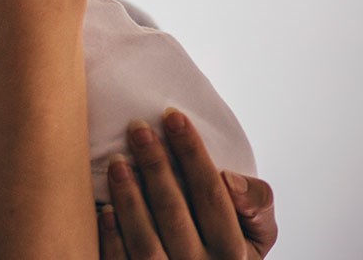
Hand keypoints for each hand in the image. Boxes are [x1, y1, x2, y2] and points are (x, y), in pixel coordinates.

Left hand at [98, 109, 276, 258]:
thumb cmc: (228, 249)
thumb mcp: (258, 232)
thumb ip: (257, 203)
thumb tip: (227, 178)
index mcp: (235, 254)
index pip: (212, 195)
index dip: (192, 154)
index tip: (173, 116)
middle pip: (174, 212)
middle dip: (155, 165)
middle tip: (138, 127)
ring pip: (145, 242)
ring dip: (129, 198)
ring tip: (117, 161)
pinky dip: (112, 238)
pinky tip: (104, 209)